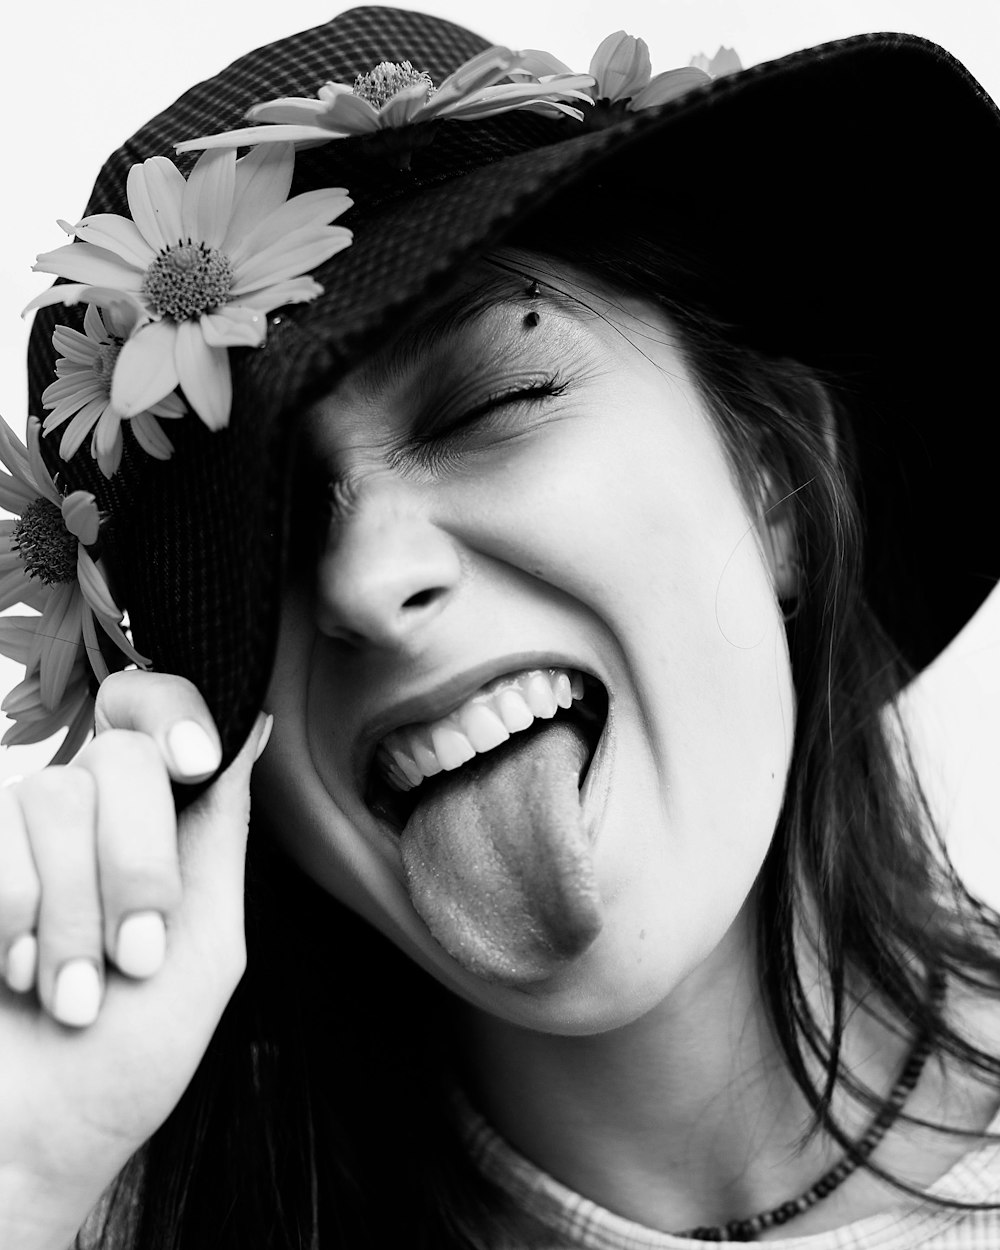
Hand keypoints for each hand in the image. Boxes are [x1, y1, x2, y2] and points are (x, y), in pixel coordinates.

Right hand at [0, 671, 269, 1248]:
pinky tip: (17, 974)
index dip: (174, 713)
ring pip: (54, 796)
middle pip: (121, 755)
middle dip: (139, 864)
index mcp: (155, 825)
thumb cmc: (124, 1062)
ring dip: (75, 913)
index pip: (155, 709)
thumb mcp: (207, 947)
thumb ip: (220, 835)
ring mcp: (14, 840)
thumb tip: (253, 725)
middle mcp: (82, 817)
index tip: (194, 764)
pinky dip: (17, 910)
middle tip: (136, 955)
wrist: (29, 1146)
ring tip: (76, 991)